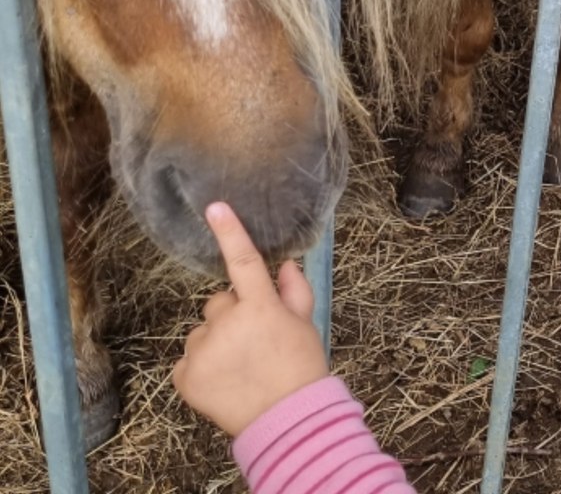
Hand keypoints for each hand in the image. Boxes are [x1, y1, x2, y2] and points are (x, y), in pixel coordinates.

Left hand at [172, 202, 329, 436]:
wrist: (287, 421)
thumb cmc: (302, 371)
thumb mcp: (306, 327)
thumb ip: (294, 292)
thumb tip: (285, 265)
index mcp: (261, 307)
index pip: (244, 262)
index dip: (230, 232)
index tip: (215, 208)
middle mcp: (227, 323)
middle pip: (218, 303)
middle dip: (232, 316)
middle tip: (255, 343)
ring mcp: (203, 350)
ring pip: (202, 333)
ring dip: (216, 344)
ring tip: (241, 369)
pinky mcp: (185, 375)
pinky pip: (188, 362)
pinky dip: (202, 370)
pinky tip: (225, 382)